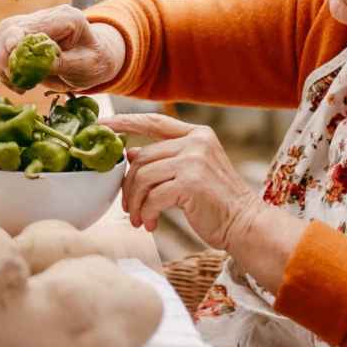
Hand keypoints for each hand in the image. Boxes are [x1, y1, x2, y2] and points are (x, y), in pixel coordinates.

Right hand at [0, 5, 124, 90]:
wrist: (95, 58)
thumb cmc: (94, 63)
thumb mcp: (85, 66)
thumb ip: (61, 63)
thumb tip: (34, 64)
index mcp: (64, 18)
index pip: (30, 27)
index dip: (14, 45)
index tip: (11, 68)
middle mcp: (43, 15)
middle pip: (8, 29)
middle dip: (4, 59)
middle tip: (16, 83)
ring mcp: (29, 22)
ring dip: (1, 64)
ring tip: (18, 84)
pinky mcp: (20, 33)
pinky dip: (2, 66)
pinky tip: (16, 81)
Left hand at [104, 113, 257, 250]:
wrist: (246, 225)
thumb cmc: (217, 202)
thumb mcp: (191, 173)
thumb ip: (164, 159)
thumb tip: (130, 153)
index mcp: (197, 135)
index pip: (153, 122)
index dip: (124, 122)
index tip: (100, 126)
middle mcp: (196, 142)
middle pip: (142, 158)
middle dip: (129, 186)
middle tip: (129, 209)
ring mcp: (194, 160)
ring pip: (143, 177)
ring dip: (136, 203)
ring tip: (139, 219)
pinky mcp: (191, 182)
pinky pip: (152, 197)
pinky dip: (147, 213)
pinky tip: (151, 224)